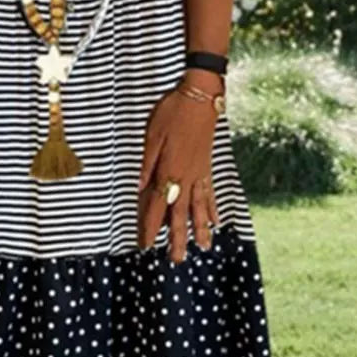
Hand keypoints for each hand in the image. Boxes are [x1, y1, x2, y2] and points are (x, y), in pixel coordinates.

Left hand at [136, 75, 221, 261]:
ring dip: (200, 229)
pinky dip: (213, 209)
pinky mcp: (208, 166)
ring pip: (199, 207)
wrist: (200, 96)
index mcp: (168, 170)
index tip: (145, 245)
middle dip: (177, 238)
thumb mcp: (152, 136)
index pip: (157, 205)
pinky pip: (210, 193)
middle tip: (176, 260)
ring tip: (203, 248)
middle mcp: (186, 177)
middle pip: (180, 213)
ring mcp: (200, 173)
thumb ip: (147, 165)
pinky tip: (216, 222)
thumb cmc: (172, 112)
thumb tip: (140, 190)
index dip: (150, 226)